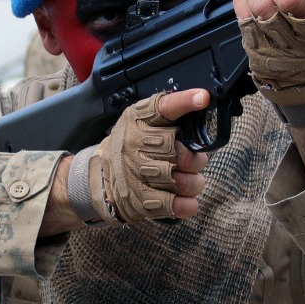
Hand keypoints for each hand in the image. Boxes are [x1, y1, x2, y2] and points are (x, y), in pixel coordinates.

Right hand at [75, 89, 209, 224]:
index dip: (184, 102)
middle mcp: (136, 145)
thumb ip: (168, 112)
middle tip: (193, 161)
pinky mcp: (141, 200)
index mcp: (140, 120)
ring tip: (190, 179)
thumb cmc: (130, 144)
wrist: (101, 176)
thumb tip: (202, 102)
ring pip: (182, 181)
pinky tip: (187, 199)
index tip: (203, 98)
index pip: (164, 107)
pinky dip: (187, 204)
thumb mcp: (141, 119)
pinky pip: (175, 205)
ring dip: (194, 182)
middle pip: (179, 152)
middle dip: (194, 159)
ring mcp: (137, 175)